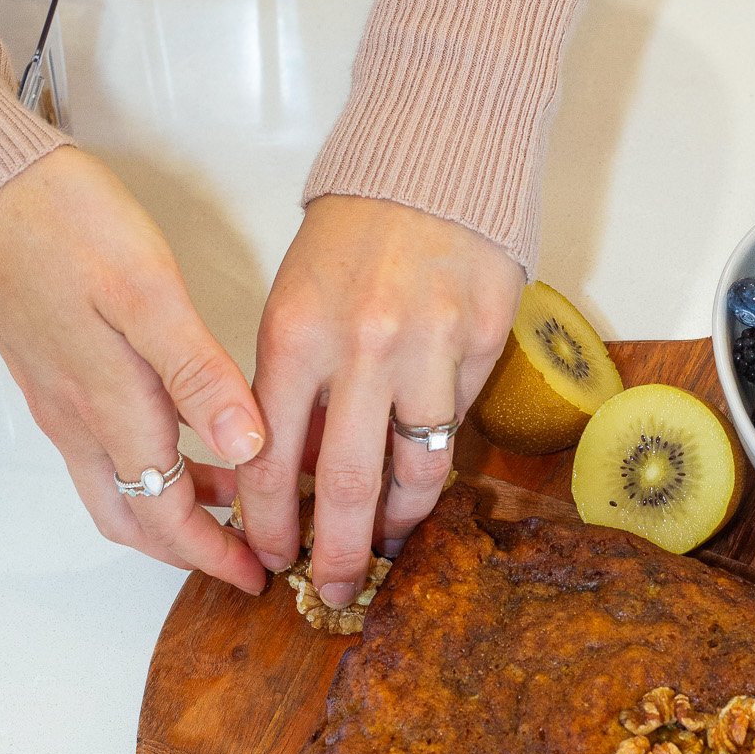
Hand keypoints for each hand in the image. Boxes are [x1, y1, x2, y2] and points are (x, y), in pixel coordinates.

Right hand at [0, 146, 267, 592]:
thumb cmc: (69, 226)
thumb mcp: (150, 294)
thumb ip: (199, 376)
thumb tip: (248, 448)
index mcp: (110, 408)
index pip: (165, 514)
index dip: (213, 553)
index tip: (255, 572)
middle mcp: (78, 419)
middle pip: (133, 519)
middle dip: (189, 547)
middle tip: (244, 553)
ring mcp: (59, 400)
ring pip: (115, 486)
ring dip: (169, 504)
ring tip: (233, 493)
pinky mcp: (51, 375)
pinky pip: (101, 449)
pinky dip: (147, 465)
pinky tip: (185, 432)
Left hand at [237, 197, 521, 601]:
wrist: (434, 162)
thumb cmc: (355, 235)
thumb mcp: (294, 301)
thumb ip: (290, 386)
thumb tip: (295, 478)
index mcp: (295, 334)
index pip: (273, 458)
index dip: (271, 523)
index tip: (271, 557)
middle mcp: (362, 346)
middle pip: (347, 483)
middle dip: (339, 552)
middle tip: (337, 591)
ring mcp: (429, 346)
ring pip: (417, 468)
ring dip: (400, 519)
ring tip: (390, 542)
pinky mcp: (483, 342)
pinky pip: (456, 422)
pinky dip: (436, 451)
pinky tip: (424, 464)